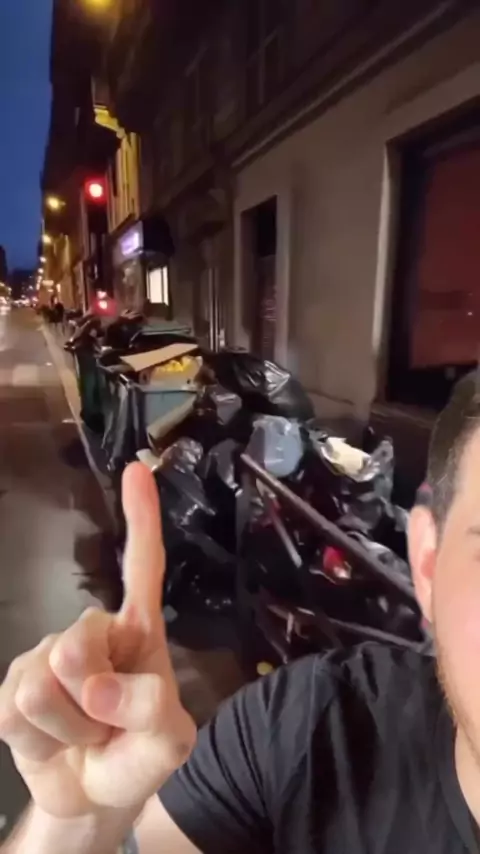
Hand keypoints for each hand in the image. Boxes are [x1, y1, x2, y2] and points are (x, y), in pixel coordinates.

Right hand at [0, 463, 195, 818]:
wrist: (94, 796)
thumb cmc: (138, 755)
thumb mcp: (169, 741)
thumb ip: (150, 709)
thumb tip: (96, 686)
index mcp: (137, 632)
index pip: (143, 569)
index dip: (142, 519)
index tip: (137, 469)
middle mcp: (90, 632)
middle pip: (76, 645)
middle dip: (92, 700)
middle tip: (107, 724)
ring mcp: (45, 656)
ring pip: (41, 685)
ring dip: (69, 727)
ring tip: (85, 734)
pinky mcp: (11, 688)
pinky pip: (14, 712)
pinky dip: (39, 740)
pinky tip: (52, 740)